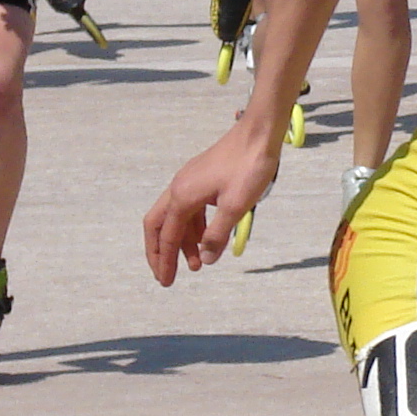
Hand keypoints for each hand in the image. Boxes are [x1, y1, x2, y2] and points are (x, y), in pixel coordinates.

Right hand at [143, 124, 279, 282]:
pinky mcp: (202, 178)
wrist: (259, 134)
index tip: (167, 281)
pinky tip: (206, 238)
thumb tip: (206, 259)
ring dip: (182, 241)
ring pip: (176, 218)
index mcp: (182, 197)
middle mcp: (178, 188)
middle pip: (158, 226)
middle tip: (167, 275)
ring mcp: (189, 181)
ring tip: (198, 263)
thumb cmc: (249, 167)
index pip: (166, 236)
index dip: (165, 261)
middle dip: (161, 252)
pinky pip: (191, 208)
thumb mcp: (235, 206)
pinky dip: (194, 227)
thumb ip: (217, 234)